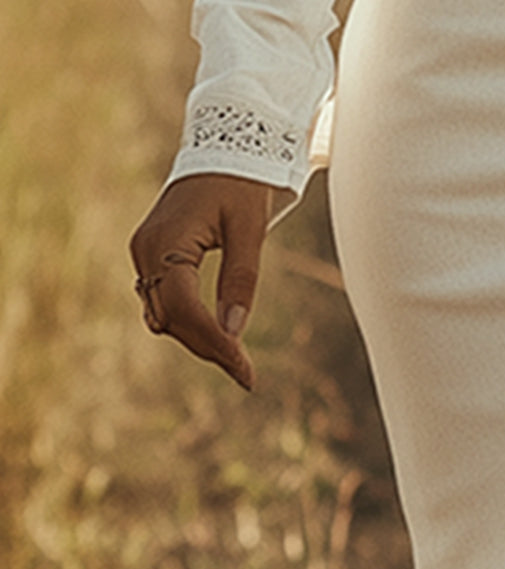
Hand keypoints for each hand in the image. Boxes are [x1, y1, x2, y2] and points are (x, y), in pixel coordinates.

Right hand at [129, 173, 274, 389]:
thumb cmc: (242, 182)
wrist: (224, 145)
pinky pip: (165, 302)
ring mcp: (144, 253)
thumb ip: (241, 280)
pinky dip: (189, 323)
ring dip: (198, 340)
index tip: (245, 371)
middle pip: (172, 318)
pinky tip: (218, 338)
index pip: (186, 309)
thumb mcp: (250, 230)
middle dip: (209, 348)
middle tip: (247, 375)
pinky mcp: (152, 256)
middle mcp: (146, 249)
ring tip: (238, 362)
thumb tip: (234, 331)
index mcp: (167, 241)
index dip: (215, 343)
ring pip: (165, 316)